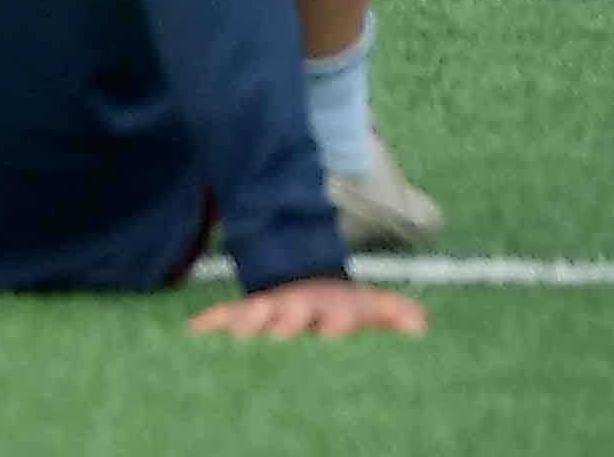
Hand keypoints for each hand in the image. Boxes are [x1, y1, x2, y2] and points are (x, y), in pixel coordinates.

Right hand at [187, 276, 426, 340]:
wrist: (300, 280)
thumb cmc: (338, 307)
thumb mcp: (367, 307)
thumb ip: (393, 313)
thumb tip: (423, 325)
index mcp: (328, 308)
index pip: (332, 315)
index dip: (334, 321)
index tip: (333, 327)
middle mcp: (295, 307)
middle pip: (288, 314)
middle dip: (284, 321)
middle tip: (279, 330)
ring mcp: (266, 310)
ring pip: (253, 316)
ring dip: (244, 323)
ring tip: (236, 332)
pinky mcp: (242, 315)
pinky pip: (220, 317)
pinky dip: (206, 324)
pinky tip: (190, 333)